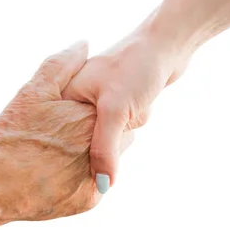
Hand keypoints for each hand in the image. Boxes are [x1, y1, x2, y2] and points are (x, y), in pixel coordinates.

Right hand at [0, 41, 131, 220]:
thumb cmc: (9, 135)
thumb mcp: (34, 91)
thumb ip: (62, 64)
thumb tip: (84, 43)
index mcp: (93, 118)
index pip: (118, 111)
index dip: (99, 110)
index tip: (77, 113)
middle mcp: (101, 149)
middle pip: (117, 135)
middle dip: (100, 132)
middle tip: (66, 134)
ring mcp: (98, 177)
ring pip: (109, 161)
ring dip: (94, 155)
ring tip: (61, 153)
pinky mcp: (89, 201)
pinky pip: (97, 183)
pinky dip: (84, 177)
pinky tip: (59, 173)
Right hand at [62, 31, 189, 186]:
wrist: (166, 43)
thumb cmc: (136, 67)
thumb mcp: (115, 110)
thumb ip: (104, 149)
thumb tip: (104, 186)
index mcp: (63, 97)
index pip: (70, 142)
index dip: (92, 142)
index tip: (112, 122)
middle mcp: (74, 100)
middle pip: (92, 144)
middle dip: (117, 132)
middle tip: (126, 101)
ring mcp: (94, 103)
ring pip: (111, 139)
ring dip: (128, 127)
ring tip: (135, 99)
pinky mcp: (112, 105)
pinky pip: (121, 130)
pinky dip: (133, 123)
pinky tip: (140, 102)